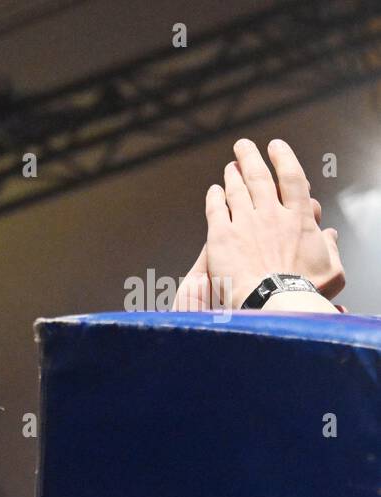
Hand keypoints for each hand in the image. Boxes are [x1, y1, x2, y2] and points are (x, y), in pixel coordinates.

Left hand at [204, 138, 343, 306]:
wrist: (272, 302)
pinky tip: (213, 191)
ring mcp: (244, 223)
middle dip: (250, 158)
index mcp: (298, 219)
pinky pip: (216, 210)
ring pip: (236, 190)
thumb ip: (329, 248)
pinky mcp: (221, 237)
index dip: (283, 158)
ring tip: (230, 166)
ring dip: (232, 175)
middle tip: (243, 146)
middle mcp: (270, 215)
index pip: (292, 178)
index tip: (276, 146)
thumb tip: (328, 235)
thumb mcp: (331, 270)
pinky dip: (214, 197)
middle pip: (259, 177)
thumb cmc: (304, 292)